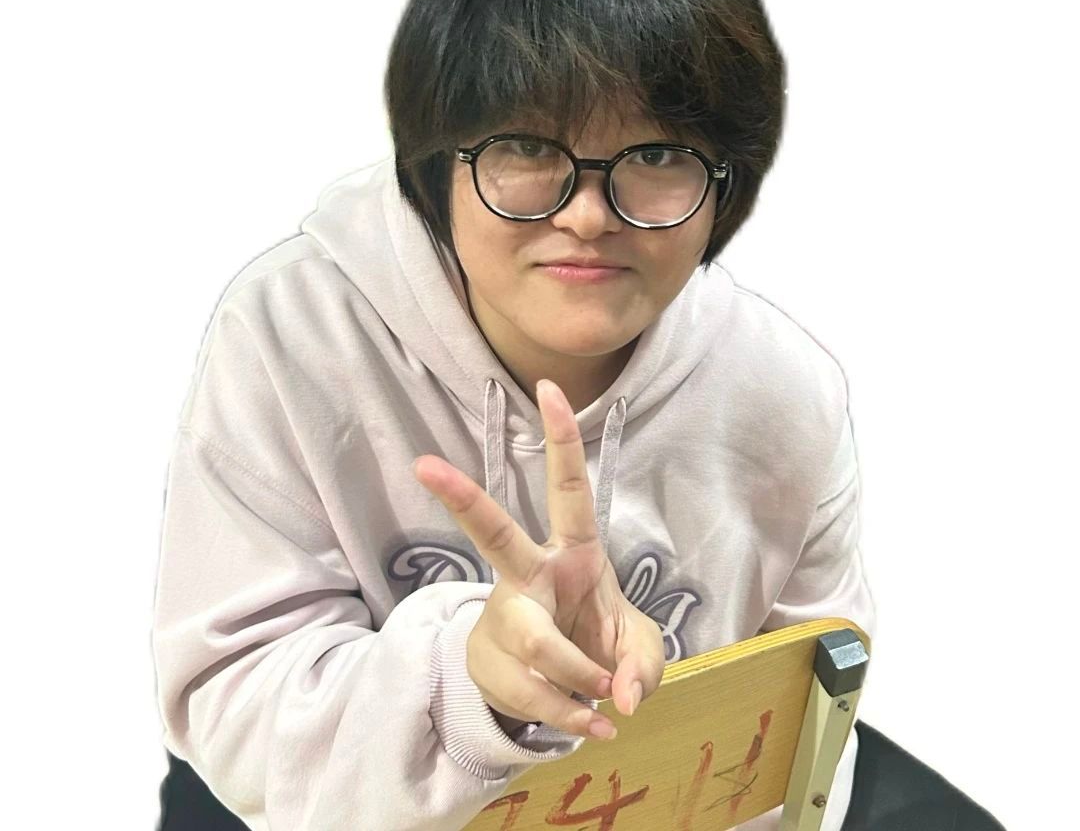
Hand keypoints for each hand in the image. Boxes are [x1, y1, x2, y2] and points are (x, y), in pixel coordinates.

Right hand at [412, 378, 664, 739]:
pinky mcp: (494, 661)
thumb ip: (645, 664)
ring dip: (580, 678)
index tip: (549, 387)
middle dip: (461, 499)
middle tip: (424, 463)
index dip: (562, 438)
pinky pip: (537, 694)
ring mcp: (508, 617)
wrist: (554, 690)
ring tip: (606, 706)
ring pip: (537, 642)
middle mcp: (532, 575)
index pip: (569, 487)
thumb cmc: (600, 641)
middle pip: (494, 534)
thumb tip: (622, 697)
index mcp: (574, 551)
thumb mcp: (641, 648)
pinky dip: (574, 717)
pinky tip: (592, 727)